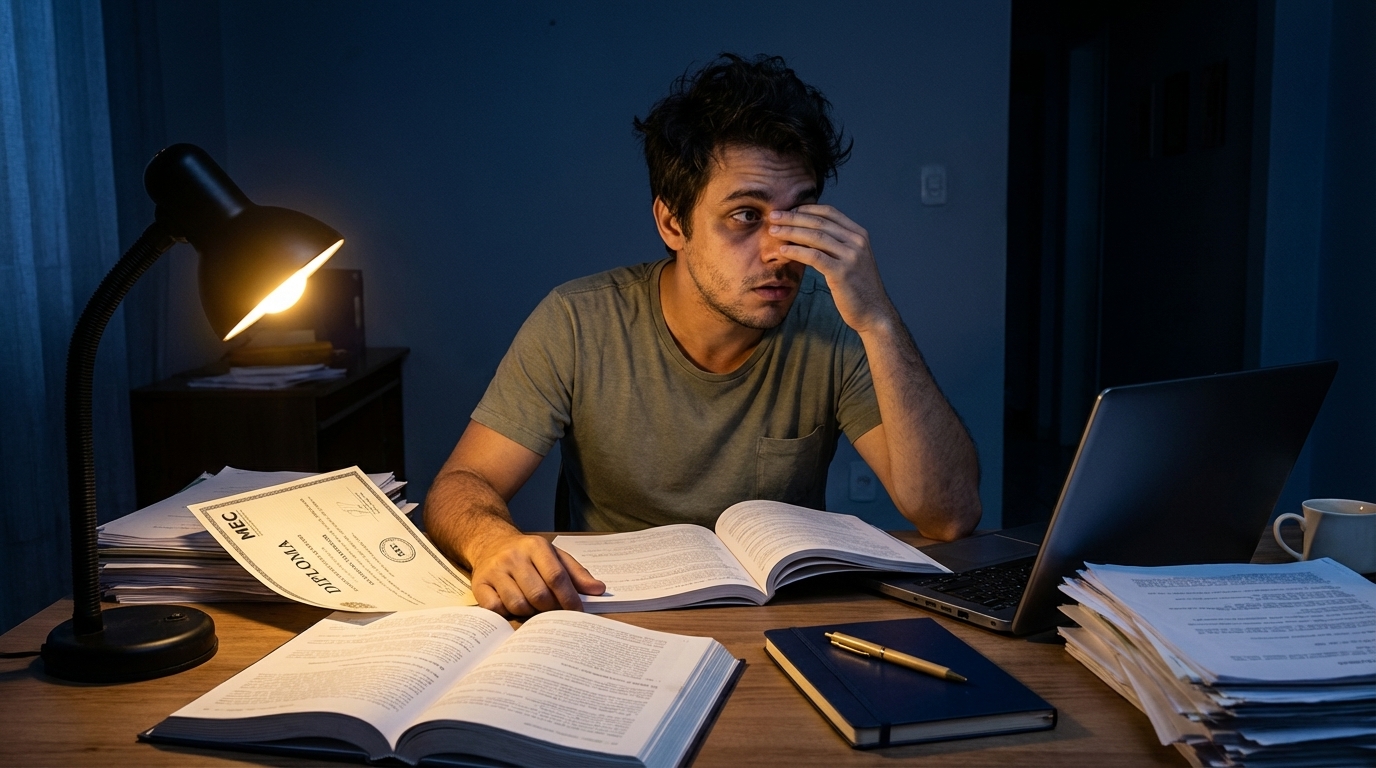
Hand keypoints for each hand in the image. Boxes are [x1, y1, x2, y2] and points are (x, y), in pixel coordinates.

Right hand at [466, 530, 604, 617]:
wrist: (490, 542)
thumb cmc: (527, 553)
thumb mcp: (554, 555)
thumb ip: (577, 573)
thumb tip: (599, 590)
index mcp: (536, 546)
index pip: (556, 577)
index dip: (569, 598)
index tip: (577, 613)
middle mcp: (514, 556)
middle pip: (538, 594)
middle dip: (550, 609)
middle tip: (554, 612)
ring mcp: (495, 570)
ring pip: (518, 604)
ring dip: (529, 613)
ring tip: (534, 609)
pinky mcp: (479, 584)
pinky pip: (495, 609)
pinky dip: (507, 614)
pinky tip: (512, 608)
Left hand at [768, 205, 897, 333]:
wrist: (874, 312)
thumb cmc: (857, 287)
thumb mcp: (850, 259)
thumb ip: (835, 244)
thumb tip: (806, 234)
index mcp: (859, 234)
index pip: (829, 212)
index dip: (806, 209)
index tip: (787, 211)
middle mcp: (857, 241)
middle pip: (819, 222)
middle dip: (793, 217)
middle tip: (773, 216)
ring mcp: (851, 256)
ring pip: (815, 237)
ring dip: (791, 232)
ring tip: (773, 231)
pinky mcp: (842, 273)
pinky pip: (814, 257)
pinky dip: (796, 251)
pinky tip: (782, 251)